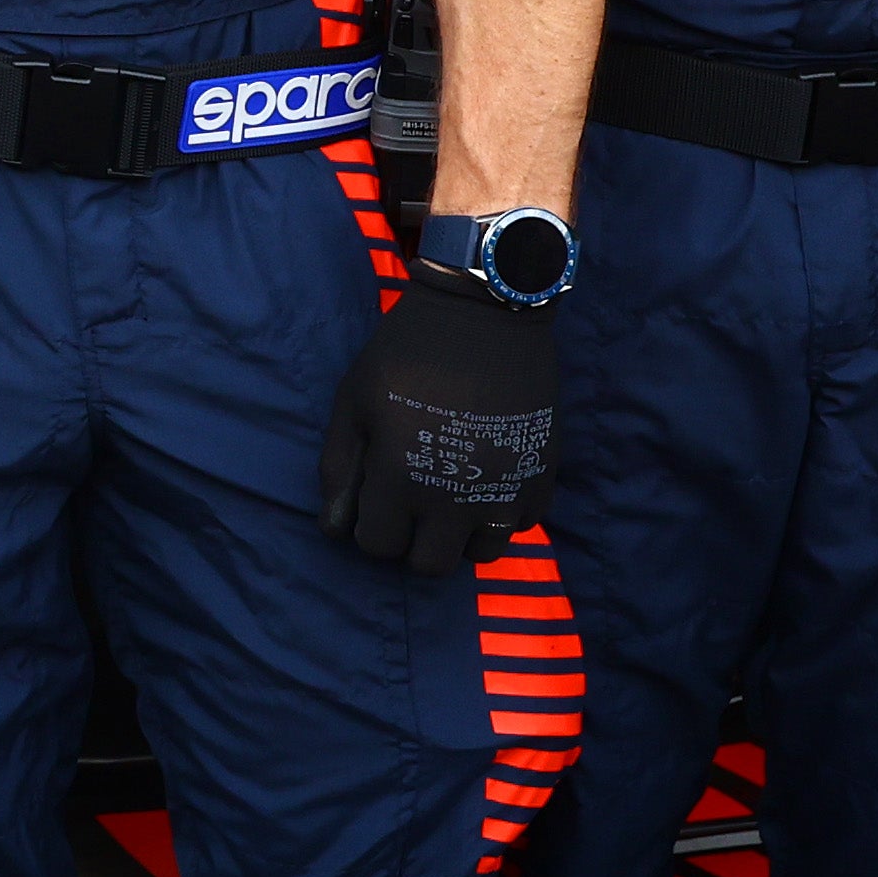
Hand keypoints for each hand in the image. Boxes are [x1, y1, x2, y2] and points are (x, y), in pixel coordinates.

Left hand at [320, 272, 556, 573]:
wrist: (485, 310)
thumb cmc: (406, 352)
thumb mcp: (354, 402)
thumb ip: (339, 469)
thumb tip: (335, 530)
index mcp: (401, 477)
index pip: (378, 546)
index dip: (373, 524)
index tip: (379, 495)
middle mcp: (455, 496)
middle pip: (430, 566)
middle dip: (415, 542)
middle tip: (415, 503)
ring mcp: (505, 489)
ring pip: (481, 553)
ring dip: (462, 534)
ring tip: (454, 493)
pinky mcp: (542, 475)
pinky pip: (522, 523)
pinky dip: (503, 510)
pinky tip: (489, 474)